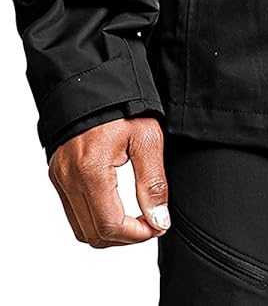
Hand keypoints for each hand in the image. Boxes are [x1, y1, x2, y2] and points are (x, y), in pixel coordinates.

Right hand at [47, 116, 171, 246]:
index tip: (158, 226)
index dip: (137, 235)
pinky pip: (73, 212)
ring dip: (109, 231)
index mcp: (91, 170)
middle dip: (125, 237)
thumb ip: (153, 182)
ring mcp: (60, 178)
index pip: (110, 225)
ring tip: (136, 218)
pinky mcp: (58, 176)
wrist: (94, 79)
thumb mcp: (148, 137)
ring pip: (81, 228)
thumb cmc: (122, 103)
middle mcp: (69, 178)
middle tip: (150, 223)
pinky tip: (117, 206)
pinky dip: (95, 218)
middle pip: (93, 234)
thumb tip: (159, 219)